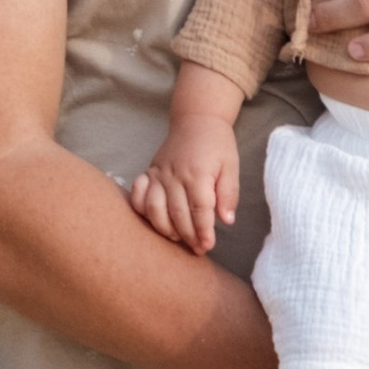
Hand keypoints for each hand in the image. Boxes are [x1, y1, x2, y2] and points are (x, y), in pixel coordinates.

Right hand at [130, 119, 237, 255]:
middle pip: (178, 214)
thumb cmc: (216, 144)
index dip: (203, 231)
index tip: (208, 245)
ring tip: (178, 239)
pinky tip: (154, 220)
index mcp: (197, 173)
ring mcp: (158, 174)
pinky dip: (142, 210)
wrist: (196, 119)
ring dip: (165, 229)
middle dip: (188, 236)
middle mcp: (174, 175)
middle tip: (198, 249)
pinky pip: (138, 195)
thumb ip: (229, 194)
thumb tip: (226, 221)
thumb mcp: (231, 166)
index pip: (199, 209)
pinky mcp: (148, 172)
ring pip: (155, 209)